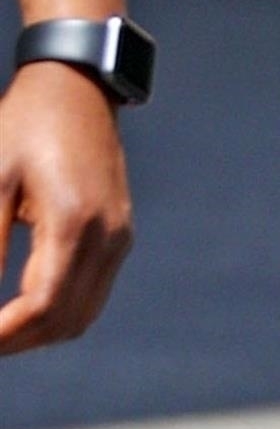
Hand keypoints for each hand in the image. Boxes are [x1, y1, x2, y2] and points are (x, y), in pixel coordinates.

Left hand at [0, 65, 131, 353]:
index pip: (42, 304)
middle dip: (18, 341)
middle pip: (66, 320)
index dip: (4, 334)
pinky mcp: (119, 235)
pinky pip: (91, 293)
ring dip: (39, 332)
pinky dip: (58, 312)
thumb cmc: (25, 125)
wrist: (76, 87)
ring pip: (83, 314)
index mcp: (75, 221)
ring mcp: (119, 238)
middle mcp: (108, 237)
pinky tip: (23, 307)